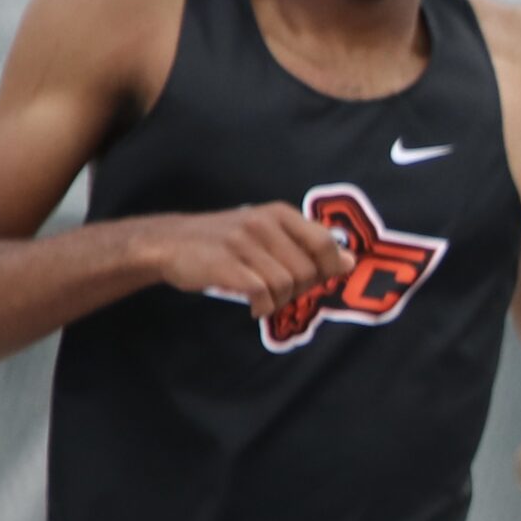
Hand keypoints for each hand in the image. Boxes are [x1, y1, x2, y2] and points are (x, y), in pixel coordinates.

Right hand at [145, 205, 351, 323]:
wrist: (170, 242)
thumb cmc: (226, 243)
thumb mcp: (268, 233)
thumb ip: (307, 245)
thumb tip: (350, 263)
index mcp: (279, 214)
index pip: (324, 243)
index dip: (328, 269)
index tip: (314, 280)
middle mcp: (263, 223)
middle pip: (307, 271)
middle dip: (300, 290)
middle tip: (281, 293)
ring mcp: (242, 242)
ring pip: (285, 285)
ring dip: (279, 301)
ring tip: (264, 299)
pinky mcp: (224, 263)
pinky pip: (261, 293)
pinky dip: (262, 307)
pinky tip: (253, 307)